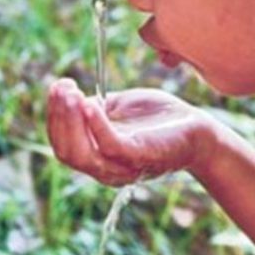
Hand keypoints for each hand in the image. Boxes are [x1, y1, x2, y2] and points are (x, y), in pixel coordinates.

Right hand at [46, 78, 217, 185]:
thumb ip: (96, 109)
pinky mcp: (140, 157)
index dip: (55, 116)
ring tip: (72, 93)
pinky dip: (96, 125)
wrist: (199, 131)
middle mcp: (105, 169)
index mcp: (98, 158)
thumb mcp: (121, 110)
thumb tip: (72, 98)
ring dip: (70, 121)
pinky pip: (109, 146)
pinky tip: (90, 103)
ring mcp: (122, 166)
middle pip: (66, 152)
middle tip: (61, 87)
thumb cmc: (160, 120)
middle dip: (58, 117)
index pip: (63, 144)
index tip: (57, 86)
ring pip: (81, 154)